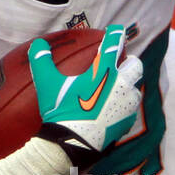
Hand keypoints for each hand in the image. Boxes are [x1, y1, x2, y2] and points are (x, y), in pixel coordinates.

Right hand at [30, 24, 143, 166]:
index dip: (115, 33)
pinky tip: (115, 111)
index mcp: (103, 70)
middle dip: (129, 62)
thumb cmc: (61, 110)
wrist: (72, 143)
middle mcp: (120, 84)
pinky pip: (131, 111)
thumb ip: (41, 60)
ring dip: (129, 86)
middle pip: (135, 65)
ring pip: (136, 89)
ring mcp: (127, 104)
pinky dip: (125, 108)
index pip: (114, 43)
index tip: (115, 30)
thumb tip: (37, 45)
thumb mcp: (47, 83)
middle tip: (121, 63)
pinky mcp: (127, 122)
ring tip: (118, 89)